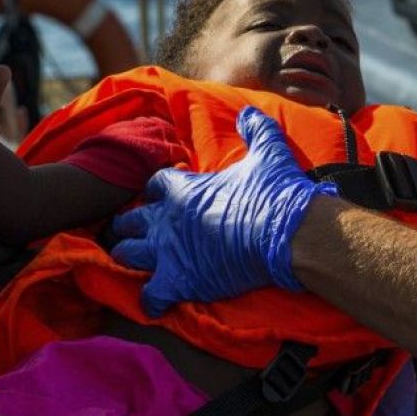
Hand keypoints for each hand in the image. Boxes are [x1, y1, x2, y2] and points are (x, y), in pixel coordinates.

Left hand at [111, 107, 337, 316]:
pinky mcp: (180, 281)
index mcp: (183, 188)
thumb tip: (249, 113)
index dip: (156, 191)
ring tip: (134, 262)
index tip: (163, 196)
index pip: (153, 185)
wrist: (290, 236)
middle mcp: (167, 219)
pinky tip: (156, 303)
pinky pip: (151, 297)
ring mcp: (169, 252)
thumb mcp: (269, 153)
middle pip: (129, 220)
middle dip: (129, 226)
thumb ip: (256, 130)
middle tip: (136, 232)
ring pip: (126, 255)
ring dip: (129, 258)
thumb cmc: (277, 194)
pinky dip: (151, 301)